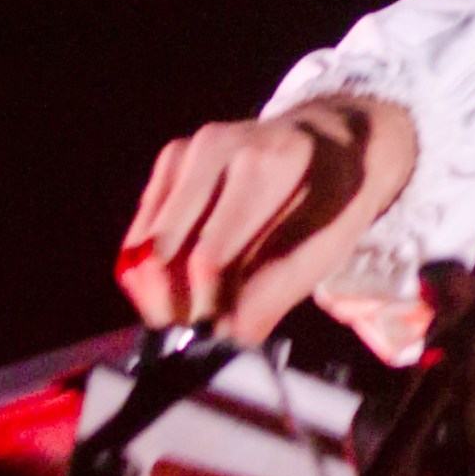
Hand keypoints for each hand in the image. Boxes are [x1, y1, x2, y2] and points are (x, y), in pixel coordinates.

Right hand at [116, 94, 417, 343]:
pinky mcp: (171, 157)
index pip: (209, 257)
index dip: (204, 308)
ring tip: (188, 315)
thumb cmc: (332, 200)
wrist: (328, 137)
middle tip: (194, 334)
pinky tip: (182, 284)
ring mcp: (190, 147)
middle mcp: (222, 146)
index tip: (214, 337)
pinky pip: (141, 231)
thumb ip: (277, 292)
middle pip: (165, 251)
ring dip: (156, 291)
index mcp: (272, 164)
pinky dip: (151, 269)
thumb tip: (224, 338)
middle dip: (173, 303)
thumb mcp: (327, 247)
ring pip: (143, 244)